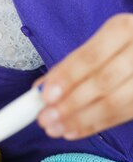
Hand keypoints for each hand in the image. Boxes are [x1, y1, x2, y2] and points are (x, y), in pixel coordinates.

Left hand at [37, 14, 132, 138]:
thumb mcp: (96, 45)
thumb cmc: (118, 47)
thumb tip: (39, 90)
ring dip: (80, 119)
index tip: (46, 96)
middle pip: (104, 81)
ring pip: (114, 103)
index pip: (92, 56)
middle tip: (45, 118)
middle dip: (71, 103)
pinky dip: (94, 125)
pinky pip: (122, 116)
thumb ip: (68, 66)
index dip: (68, 77)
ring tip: (55, 128)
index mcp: (123, 30)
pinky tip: (72, 131)